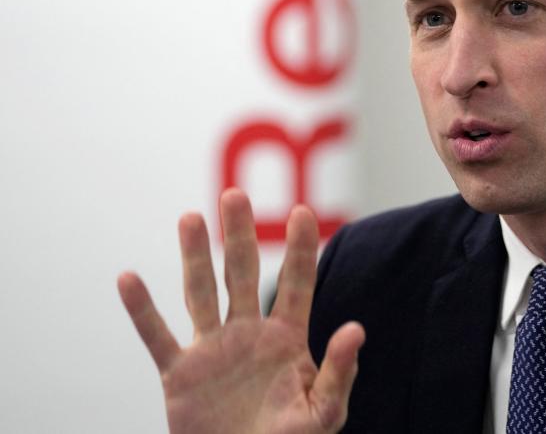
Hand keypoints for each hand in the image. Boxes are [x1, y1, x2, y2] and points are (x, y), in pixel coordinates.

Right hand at [118, 189, 364, 432]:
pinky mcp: (180, 374)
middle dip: (240, 235)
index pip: (296, 284)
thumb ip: (339, 371)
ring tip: (191, 217)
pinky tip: (129, 277)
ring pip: (201, 293)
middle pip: (243, 274)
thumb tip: (357, 328)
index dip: (299, 249)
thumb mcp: (324, 411)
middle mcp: (248, 334)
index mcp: (287, 338)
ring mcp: (212, 350)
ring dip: (194, 257)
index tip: (302, 211)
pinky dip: (142, 310)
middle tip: (236, 194)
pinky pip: (157, 337)